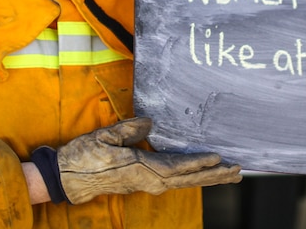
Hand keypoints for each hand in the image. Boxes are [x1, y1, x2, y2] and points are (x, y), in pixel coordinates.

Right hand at [55, 117, 240, 204]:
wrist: (68, 178)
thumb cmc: (84, 156)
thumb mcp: (104, 137)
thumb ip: (128, 129)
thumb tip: (150, 122)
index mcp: (140, 169)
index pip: (175, 167)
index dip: (197, 162)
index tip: (216, 158)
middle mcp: (149, 181)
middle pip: (187, 179)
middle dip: (214, 175)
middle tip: (237, 171)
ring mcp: (148, 184)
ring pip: (185, 182)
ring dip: (208, 178)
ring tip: (230, 174)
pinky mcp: (145, 182)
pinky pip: (176, 181)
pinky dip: (194, 177)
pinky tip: (205, 174)